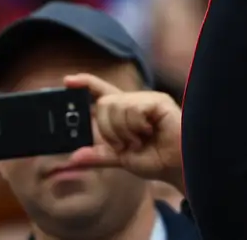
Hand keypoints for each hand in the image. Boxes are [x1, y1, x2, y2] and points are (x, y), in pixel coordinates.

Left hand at [63, 74, 183, 190]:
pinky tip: (149, 132)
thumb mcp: (121, 159)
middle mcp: (135, 102)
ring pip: (115, 106)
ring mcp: (147, 100)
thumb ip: (98, 156)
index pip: (102, 93)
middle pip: (103, 103)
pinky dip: (135, 126)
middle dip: (108, 129)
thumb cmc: (157, 160)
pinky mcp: (158, 101)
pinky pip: (132, 109)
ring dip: (123, 131)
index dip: (86, 84)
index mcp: (126, 113)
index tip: (67, 81)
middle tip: (124, 144)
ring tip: (140, 140)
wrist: (178, 166)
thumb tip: (73, 157)